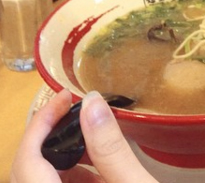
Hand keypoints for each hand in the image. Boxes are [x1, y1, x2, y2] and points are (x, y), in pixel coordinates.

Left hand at [11, 90, 157, 182]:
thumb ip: (111, 148)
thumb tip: (92, 102)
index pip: (27, 160)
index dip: (42, 123)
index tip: (66, 96)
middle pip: (28, 168)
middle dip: (50, 133)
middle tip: (75, 105)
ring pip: (44, 178)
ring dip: (65, 152)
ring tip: (93, 128)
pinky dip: (77, 170)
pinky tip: (102, 163)